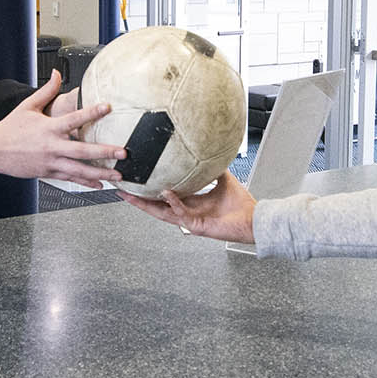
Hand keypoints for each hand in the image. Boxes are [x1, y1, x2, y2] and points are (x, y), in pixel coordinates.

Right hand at [0, 70, 124, 186]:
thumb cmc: (10, 128)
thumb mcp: (27, 106)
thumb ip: (46, 91)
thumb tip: (58, 74)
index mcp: (48, 128)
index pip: (74, 119)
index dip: (92, 112)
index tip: (108, 107)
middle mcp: (51, 146)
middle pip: (82, 150)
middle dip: (104, 152)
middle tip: (123, 152)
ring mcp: (51, 162)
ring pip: (79, 169)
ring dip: (101, 172)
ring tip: (118, 174)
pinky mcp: (48, 173)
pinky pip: (71, 178)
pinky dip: (86, 182)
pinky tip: (101, 183)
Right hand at [120, 170, 256, 243]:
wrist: (253, 219)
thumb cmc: (241, 206)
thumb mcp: (224, 179)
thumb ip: (214, 167)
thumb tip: (209, 151)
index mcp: (191, 203)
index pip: (165, 198)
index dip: (150, 192)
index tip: (138, 182)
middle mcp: (188, 212)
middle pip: (157, 207)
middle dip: (139, 199)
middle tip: (123, 190)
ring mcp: (190, 220)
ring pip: (162, 213)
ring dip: (146, 205)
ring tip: (132, 195)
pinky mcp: (196, 226)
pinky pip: (181, 213)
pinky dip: (173, 202)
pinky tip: (166, 192)